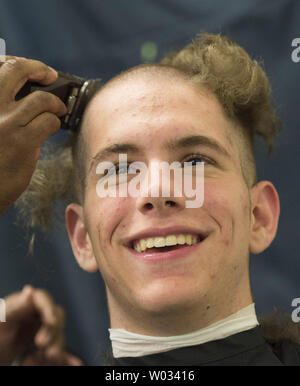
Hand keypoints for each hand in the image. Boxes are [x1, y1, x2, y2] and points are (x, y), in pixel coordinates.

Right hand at [0, 56, 66, 215]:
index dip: (12, 61)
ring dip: (55, 104)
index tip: (25, 65)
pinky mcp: (21, 141)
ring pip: (41, 98)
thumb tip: (27, 92)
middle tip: (49, 74)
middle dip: (37, 67)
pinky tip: (52, 128)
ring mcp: (4, 122)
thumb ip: (1, 107)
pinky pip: (49, 121)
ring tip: (58, 110)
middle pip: (15, 69)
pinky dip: (55, 122)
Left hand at [0, 285, 81, 365]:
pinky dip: (66, 358)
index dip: (49, 308)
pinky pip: (56, 351)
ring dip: (57, 346)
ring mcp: (37, 333)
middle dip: (53, 331)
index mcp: (22, 306)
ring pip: (58, 334)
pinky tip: (76, 364)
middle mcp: (32, 316)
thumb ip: (13, 307)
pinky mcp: (39, 350)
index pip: (43, 299)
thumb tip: (30, 291)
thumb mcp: (1, 321)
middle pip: (55, 316)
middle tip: (43, 347)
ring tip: (44, 358)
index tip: (50, 322)